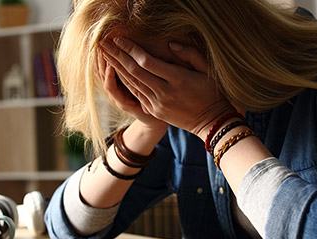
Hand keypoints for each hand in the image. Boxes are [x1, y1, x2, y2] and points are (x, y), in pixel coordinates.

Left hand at [100, 37, 235, 139]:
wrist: (212, 122)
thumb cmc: (213, 92)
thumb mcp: (208, 69)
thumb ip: (191, 54)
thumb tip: (171, 44)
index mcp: (178, 79)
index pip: (147, 62)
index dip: (131, 49)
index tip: (119, 38)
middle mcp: (165, 92)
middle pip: (134, 72)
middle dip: (117, 56)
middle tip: (103, 43)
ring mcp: (158, 104)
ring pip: (132, 83)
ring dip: (116, 68)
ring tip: (104, 54)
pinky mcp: (155, 111)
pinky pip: (136, 94)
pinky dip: (124, 82)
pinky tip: (116, 72)